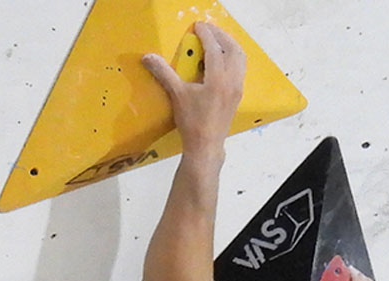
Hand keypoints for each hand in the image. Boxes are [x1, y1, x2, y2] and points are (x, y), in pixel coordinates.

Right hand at [141, 21, 246, 153]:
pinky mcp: (238, 94)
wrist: (206, 145)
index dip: (206, 35)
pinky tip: (222, 60)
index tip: (198, 26)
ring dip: (230, 45)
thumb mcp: (177, 95)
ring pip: (240, 58)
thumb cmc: (191, 122)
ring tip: (217, 41)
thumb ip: (164, 73)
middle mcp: (232, 80)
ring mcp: (237, 87)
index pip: (214, 49)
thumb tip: (148, 57)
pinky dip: (233, 58)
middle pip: (232, 49)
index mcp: (218, 78)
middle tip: (208, 30)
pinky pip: (240, 68)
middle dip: (221, 36)